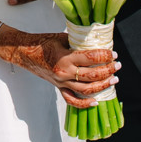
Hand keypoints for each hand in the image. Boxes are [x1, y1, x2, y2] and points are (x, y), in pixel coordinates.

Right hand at [0, 27, 117, 107]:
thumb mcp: (61, 38)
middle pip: (92, 75)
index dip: (104, 56)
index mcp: (65, 57)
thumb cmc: (42, 42)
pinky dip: (85, 103)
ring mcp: (61, 82)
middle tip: (117, 65)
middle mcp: (64, 72)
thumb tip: (96, 43)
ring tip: (113, 79)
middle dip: (108, 70)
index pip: (91, 58)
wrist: (24, 52)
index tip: (113, 53)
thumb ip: (78, 42)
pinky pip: (72, 100)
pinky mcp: (59, 87)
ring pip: (87, 89)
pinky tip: (96, 101)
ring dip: (103, 85)